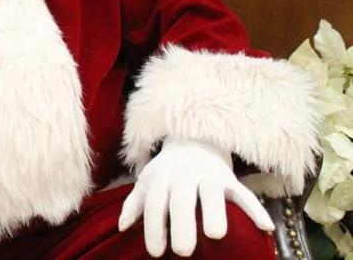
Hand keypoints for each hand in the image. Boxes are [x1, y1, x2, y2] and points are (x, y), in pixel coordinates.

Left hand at [118, 139, 273, 256]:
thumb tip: (122, 227)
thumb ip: (135, 204)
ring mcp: (209, 175)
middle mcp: (184, 175)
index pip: (155, 204)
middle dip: (182, 224)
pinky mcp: (230, 178)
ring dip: (214, 212)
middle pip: (182, 200)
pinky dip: (255, 209)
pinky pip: (244, 193)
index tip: (156, 252)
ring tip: (215, 235)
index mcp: (161, 178)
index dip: (154, 227)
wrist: (193, 141)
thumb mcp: (148, 182)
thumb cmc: (167, 170)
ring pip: (213, 193)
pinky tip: (265, 227)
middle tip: (183, 251)